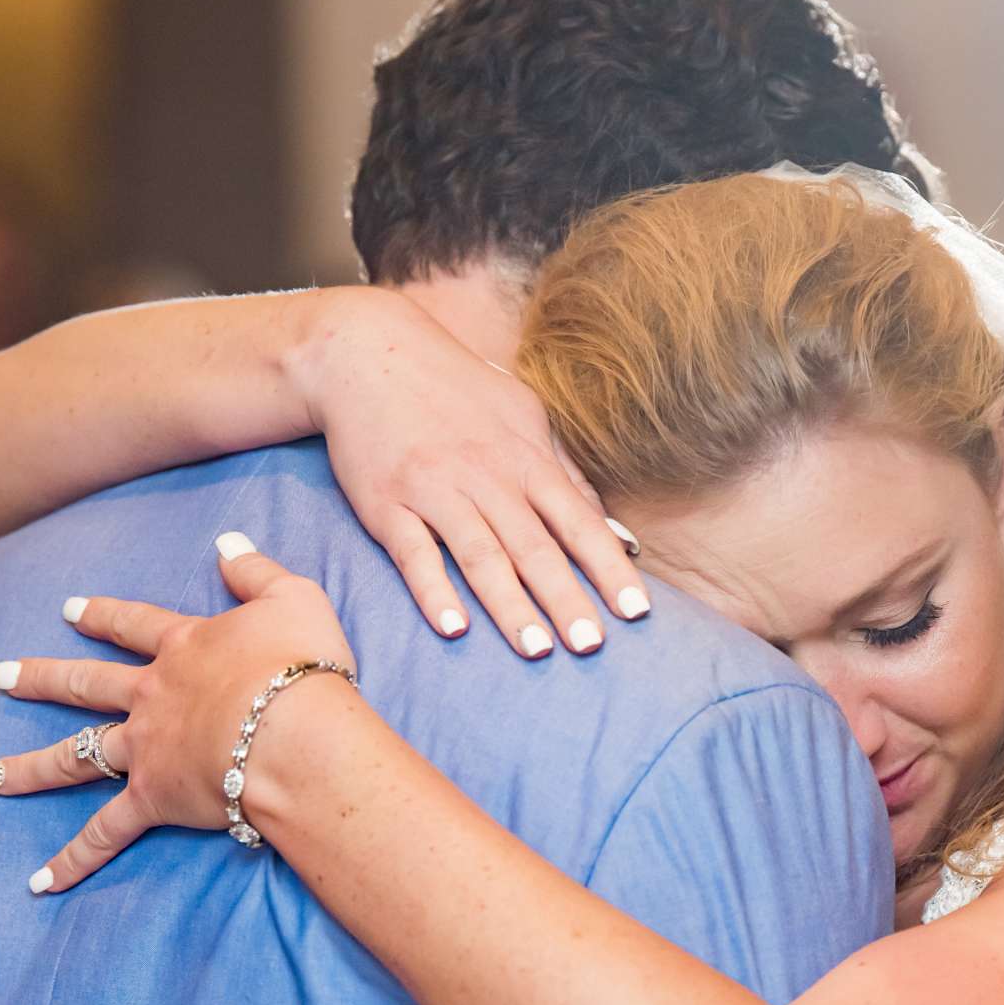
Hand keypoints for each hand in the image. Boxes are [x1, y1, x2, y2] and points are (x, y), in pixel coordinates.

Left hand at [0, 533, 362, 892]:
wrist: (296, 732)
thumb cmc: (302, 666)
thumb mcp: (293, 598)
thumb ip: (255, 570)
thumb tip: (226, 542)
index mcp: (182, 648)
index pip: (132, 624)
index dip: (101, 614)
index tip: (68, 608)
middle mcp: (150, 695)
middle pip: (83, 685)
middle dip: (39, 678)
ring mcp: (145, 748)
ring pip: (74, 756)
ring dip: (27, 768)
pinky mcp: (153, 798)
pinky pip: (105, 833)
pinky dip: (74, 859)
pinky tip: (40, 882)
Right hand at [290, 287, 648, 656]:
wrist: (366, 354)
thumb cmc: (457, 390)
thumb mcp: (524, 416)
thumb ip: (567, 474)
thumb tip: (615, 530)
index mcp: (525, 459)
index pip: (579, 522)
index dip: (609, 567)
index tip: (637, 611)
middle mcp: (485, 477)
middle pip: (534, 547)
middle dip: (566, 599)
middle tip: (591, 647)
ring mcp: (434, 491)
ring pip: (480, 556)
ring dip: (509, 606)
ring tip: (537, 650)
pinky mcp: (386, 505)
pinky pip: (413, 555)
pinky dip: (434, 592)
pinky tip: (453, 629)